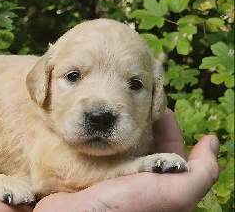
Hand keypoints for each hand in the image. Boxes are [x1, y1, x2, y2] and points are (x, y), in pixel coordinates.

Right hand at [34, 109, 219, 211]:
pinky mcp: (92, 172)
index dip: (170, 127)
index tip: (159, 106)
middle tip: (135, 102)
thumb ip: (201, 171)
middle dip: (143, 122)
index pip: (171, 149)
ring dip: (121, 126)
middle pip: (145, 144)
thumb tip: (212, 142)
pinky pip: (100, 149)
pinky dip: (101, 135)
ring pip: (121, 144)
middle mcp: (137, 180)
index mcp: (160, 185)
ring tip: (116, 107)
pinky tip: (97, 123)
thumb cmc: (126, 206)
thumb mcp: (175, 192)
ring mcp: (113, 176)